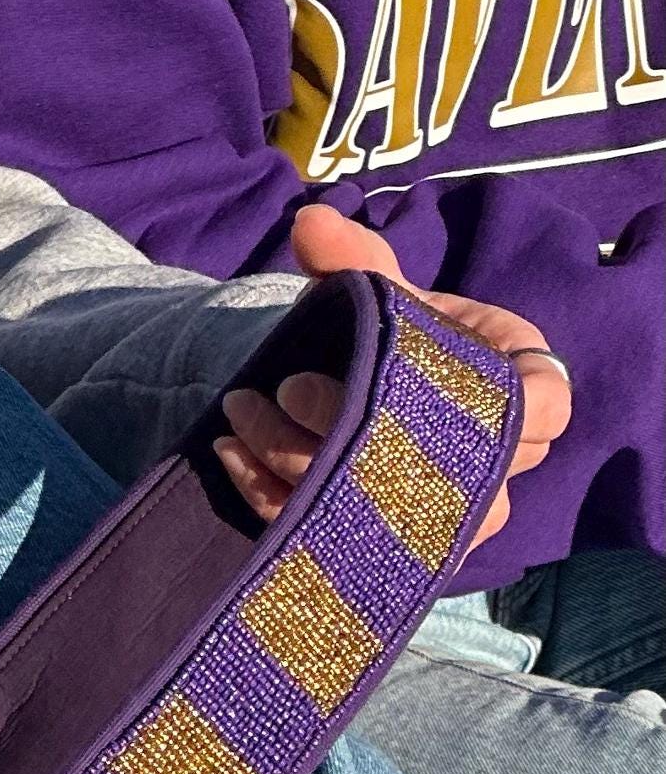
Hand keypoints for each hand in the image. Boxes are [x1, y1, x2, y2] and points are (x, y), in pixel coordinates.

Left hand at [210, 206, 571, 550]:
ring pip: (373, 508)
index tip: (397, 372)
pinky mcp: (381, 551)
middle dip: (344, 426)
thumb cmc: (399, 339)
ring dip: (290, 457)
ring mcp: (440, 521)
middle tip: (286, 387)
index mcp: (520, 396)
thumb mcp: (384, 294)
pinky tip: (232, 449)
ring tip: (243, 407)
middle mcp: (491, 471)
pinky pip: (326, 536)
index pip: (541, 412)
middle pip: (435, 469)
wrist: (356, 392)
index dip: (491, 405)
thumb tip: (310, 222)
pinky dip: (267, 492)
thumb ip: (356, 259)